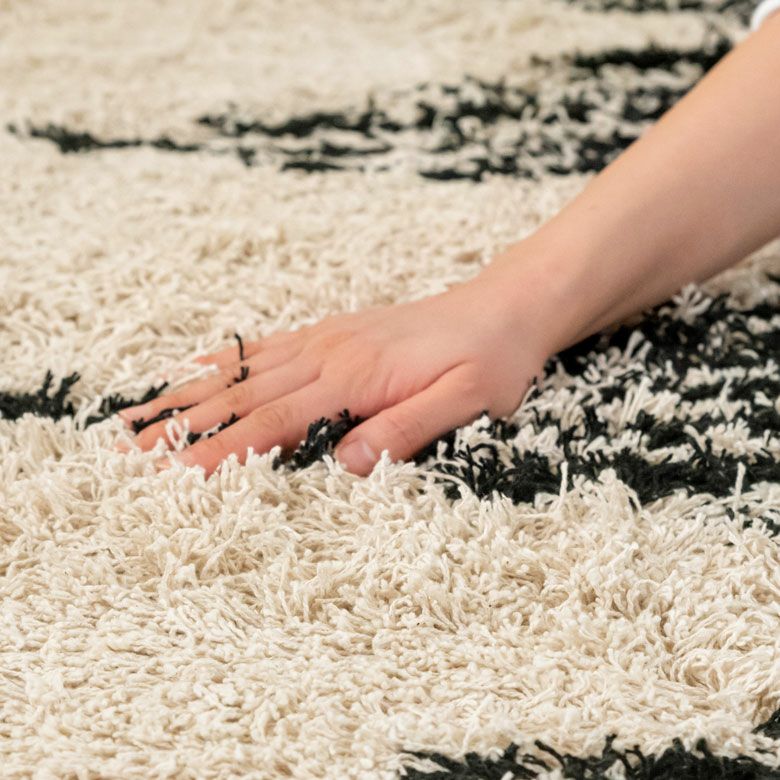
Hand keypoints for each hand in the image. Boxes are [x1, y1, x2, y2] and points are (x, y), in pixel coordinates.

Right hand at [117, 272, 547, 475]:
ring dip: (191, 393)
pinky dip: (227, 361)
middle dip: (185, 424)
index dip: (224, 451)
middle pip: (244, 394)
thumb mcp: (466, 401)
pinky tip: (200, 367)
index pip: (276, 421)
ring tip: (143, 412)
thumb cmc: (489, 360)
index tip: (177, 475)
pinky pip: (268, 348)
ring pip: (245, 370)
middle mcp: (329, 354)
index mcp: (356, 377)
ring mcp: (327, 340)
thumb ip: (405, 429)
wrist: (502, 308)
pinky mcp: (333, 334)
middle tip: (130, 448)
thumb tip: (347, 463)